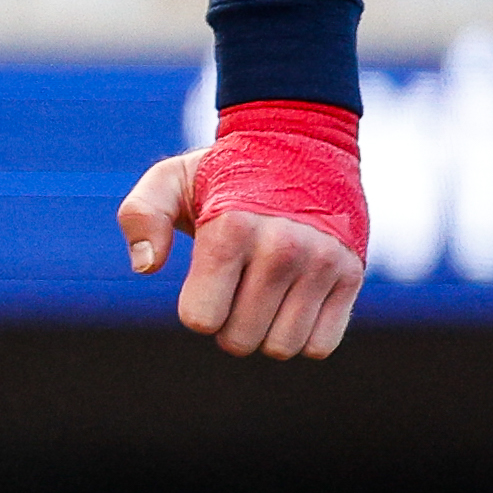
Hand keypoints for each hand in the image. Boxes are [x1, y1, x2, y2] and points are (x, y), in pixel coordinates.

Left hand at [120, 143, 364, 359]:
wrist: (299, 143)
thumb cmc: (223, 173)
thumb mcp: (168, 180)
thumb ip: (141, 217)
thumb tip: (147, 268)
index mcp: (232, 228)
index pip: (201, 319)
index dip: (196, 309)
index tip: (205, 281)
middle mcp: (282, 247)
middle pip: (239, 340)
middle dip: (227, 325)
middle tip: (234, 288)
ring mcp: (322, 262)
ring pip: (281, 348)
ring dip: (265, 333)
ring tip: (263, 295)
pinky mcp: (351, 274)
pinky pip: (321, 346)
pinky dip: (302, 337)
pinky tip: (293, 305)